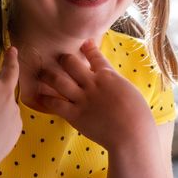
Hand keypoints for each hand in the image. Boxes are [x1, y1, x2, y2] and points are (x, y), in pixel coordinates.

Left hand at [36, 40, 153, 150]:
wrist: (132, 134)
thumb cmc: (138, 114)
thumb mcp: (130, 90)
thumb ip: (116, 82)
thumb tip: (110, 78)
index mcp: (108, 75)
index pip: (94, 55)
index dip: (87, 47)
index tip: (83, 42)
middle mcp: (92, 83)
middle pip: (71, 63)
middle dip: (64, 58)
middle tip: (60, 59)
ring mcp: (82, 99)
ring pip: (58, 80)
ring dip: (48, 75)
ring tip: (43, 73)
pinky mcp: (75, 115)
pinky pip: (55, 104)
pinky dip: (46, 99)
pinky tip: (40, 96)